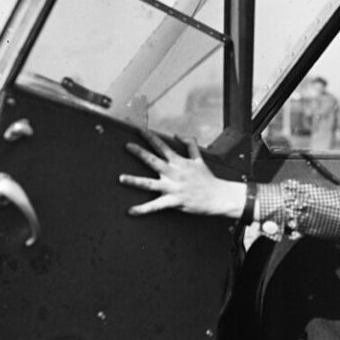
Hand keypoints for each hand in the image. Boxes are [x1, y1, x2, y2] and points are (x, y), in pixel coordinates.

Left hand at [119, 130, 244, 217]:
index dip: (149, 136)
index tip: (138, 129)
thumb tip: (177, 135)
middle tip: (127, 146)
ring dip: (135, 181)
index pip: (161, 146)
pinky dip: (143, 209)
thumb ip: (190, 144)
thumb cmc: (208, 179)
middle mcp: (173, 173)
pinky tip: (131, 210)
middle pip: (153, 160)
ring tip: (121, 178)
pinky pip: (156, 206)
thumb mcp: (199, 159)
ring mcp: (173, 187)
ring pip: (150, 183)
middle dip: (139, 152)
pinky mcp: (174, 201)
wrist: (218, 196)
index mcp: (178, 162)